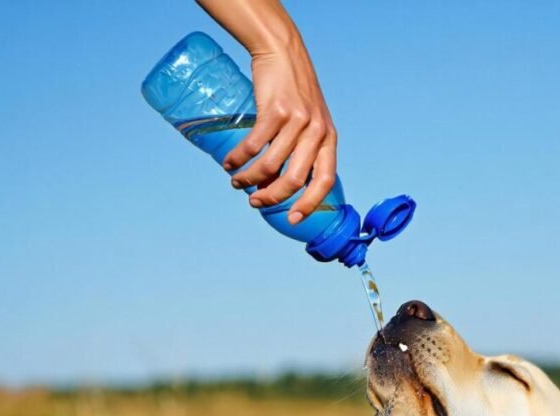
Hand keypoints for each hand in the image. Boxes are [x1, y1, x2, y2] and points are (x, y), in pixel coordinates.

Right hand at [222, 44, 335, 224]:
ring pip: (271, 165)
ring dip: (249, 179)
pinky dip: (239, 158)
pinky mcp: (275, 111)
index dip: (309, 203)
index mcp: (329, 139)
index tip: (293, 219)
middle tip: (254, 201)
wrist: (283, 51)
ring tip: (236, 181)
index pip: (325, 180)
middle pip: (294, 179)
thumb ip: (304, 147)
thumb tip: (279, 183)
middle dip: (271, 197)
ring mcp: (297, 121)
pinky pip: (254, 145)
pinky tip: (229, 163)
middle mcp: (317, 132)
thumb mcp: (311, 120)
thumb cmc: (294, 90)